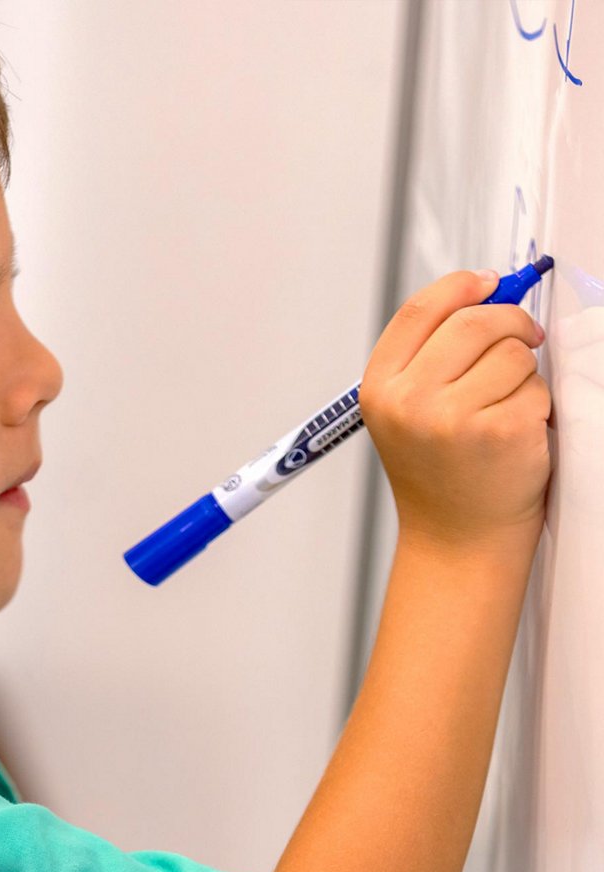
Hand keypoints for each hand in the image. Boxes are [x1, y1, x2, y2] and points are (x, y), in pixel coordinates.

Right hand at [358, 269, 551, 554]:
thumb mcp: (407, 412)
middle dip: (510, 323)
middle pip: (474, 321)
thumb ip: (432, 354)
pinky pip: (537, 388)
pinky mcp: (501, 431)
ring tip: (503, 410)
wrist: (456, 541)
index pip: (422, 309)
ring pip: (513, 353)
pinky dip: (536, 407)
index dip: (463, 286)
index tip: (491, 284)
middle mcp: (409, 402)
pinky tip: (515, 436)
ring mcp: (454, 418)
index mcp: (380, 389)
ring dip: (523, 374)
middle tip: (524, 338)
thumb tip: (489, 292)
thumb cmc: (440, 475)